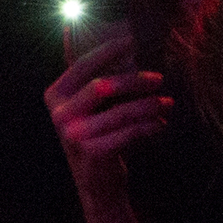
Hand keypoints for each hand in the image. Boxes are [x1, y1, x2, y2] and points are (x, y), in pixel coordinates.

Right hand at [46, 32, 169, 166]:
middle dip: (135, 80)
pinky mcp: (93, 152)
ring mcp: (74, 135)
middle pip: (102, 86)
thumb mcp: (85, 107)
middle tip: (159, 79)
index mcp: (55, 96)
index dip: (107, 50)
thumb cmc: (96, 136)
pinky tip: (161, 123)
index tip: (131, 39)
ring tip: (168, 103)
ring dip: (150, 105)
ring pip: (121, 112)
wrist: (96, 184)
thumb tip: (104, 38)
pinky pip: (129, 133)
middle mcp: (60, 115)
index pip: (81, 65)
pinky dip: (149, 126)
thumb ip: (91, 76)